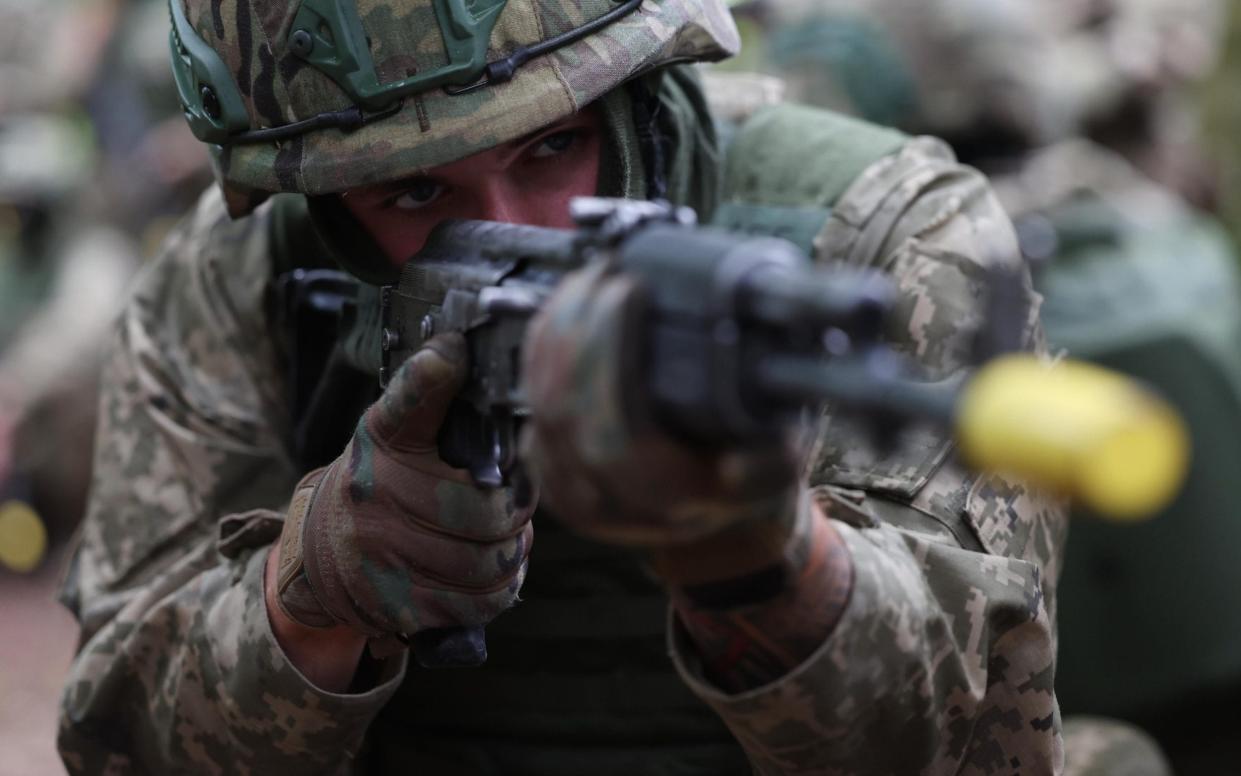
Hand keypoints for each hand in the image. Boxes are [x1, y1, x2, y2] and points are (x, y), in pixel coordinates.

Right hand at [274, 333, 534, 638]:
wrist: (320, 548)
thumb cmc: (382, 480)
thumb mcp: (396, 430)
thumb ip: (431, 395)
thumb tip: (461, 346)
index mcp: (383, 440)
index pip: (409, 402)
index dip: (431, 376)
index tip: (451, 354)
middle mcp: (375, 492)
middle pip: (485, 512)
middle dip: (515, 513)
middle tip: (517, 507)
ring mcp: (380, 553)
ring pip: (485, 562)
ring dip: (511, 554)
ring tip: (508, 540)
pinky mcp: (394, 603)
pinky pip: (473, 603)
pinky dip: (497, 590)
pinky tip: (493, 573)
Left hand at [520, 262, 799, 567]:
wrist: (716, 504)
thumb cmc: (752, 472)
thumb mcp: (781, 469)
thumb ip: (771, 465)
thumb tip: (737, 468)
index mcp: (659, 503)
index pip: (613, 431)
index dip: (610, 357)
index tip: (630, 290)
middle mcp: (604, 502)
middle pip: (566, 408)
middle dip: (580, 326)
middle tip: (607, 270)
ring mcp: (567, 485)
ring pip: (540, 398)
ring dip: (558, 327)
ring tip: (588, 275)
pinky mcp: (546, 463)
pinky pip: (530, 397)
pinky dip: (543, 345)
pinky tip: (565, 305)